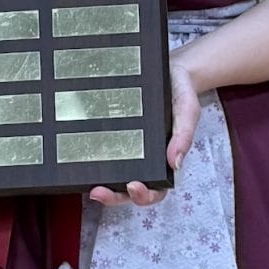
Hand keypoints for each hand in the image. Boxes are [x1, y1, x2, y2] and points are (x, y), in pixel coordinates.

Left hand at [89, 56, 201, 207]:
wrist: (170, 71)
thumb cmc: (181, 94)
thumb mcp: (187, 111)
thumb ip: (184, 136)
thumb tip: (175, 163)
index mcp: (163, 161)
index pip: (155, 189)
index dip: (143, 195)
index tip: (133, 186)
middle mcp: (143, 159)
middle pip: (127, 190)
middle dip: (113, 196)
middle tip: (99, 192)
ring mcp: (126, 149)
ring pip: (112, 176)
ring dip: (101, 184)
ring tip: (89, 183)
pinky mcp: (112, 135)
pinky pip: (101, 151)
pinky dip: (91, 159)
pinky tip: (81, 156)